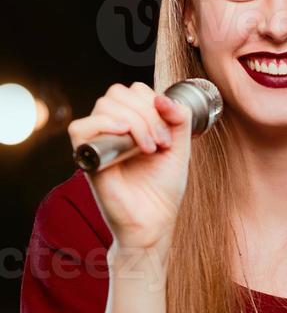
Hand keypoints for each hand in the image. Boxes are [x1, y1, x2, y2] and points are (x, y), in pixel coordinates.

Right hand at [67, 81, 192, 252]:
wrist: (154, 221)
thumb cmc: (163, 188)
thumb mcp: (180, 147)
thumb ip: (179, 118)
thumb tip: (162, 98)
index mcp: (132, 123)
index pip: (134, 91)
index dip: (153, 103)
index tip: (169, 135)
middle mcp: (112, 129)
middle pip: (118, 94)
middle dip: (146, 114)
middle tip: (160, 143)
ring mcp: (99, 142)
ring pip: (105, 106)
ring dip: (135, 122)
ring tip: (150, 149)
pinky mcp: (88, 158)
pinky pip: (81, 128)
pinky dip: (104, 124)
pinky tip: (125, 136)